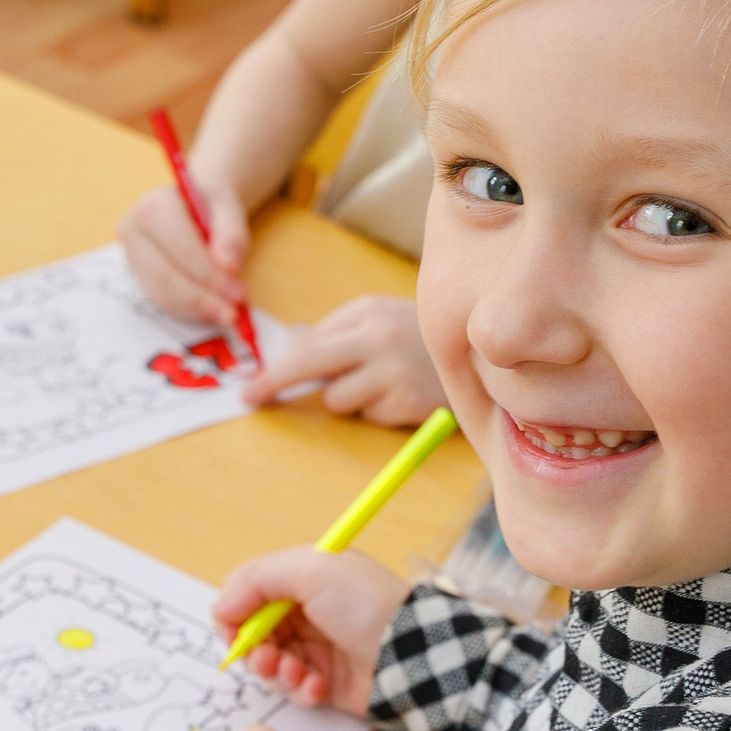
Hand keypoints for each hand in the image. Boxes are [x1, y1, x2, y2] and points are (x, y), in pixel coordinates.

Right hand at [117, 169, 251, 328]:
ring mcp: (132, 258)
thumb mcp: (227, 208)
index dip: (209, 274)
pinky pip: (163, 300)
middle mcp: (134, 232)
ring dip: (197, 309)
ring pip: (162, 294)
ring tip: (226, 313)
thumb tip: (229, 266)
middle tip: (233, 313)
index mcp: (154, 207)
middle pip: (166, 276)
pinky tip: (211, 310)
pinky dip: (190, 310)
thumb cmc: (207, 203)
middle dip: (202, 298)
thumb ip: (231, 234)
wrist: (191, 203)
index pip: (180, 248)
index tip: (238, 293)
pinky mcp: (139, 277)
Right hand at [215, 549, 411, 713]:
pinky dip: (300, 689)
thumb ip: (257, 579)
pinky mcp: (326, 681)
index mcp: (305, 577)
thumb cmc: (365, 606)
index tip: (234, 630)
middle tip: (267, 657)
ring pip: (270, 663)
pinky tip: (318, 686)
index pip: (251, 592)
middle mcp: (308, 610)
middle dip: (255, 648)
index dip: (236, 612)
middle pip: (255, 631)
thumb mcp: (311, 569)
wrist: (409, 656)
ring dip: (275, 670)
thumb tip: (221, 606)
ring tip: (296, 672)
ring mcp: (317, 647)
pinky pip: (294, 689)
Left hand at [243, 295, 444, 426]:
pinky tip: (397, 397)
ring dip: (345, 399)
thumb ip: (333, 332)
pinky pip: (367, 417)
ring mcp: (395, 371)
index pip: (308, 344)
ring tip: (375, 387)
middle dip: (277, 383)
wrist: (481, 352)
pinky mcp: (410, 401)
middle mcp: (379, 338)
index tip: (250, 389)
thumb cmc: (418, 336)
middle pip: (311, 364)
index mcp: (367, 313)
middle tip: (253, 399)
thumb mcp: (377, 321)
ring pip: (337, 399)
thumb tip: (290, 343)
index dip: (275, 369)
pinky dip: (374, 412)